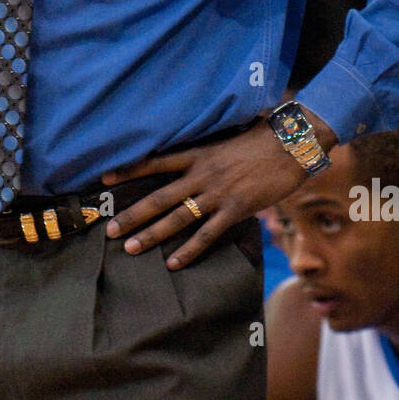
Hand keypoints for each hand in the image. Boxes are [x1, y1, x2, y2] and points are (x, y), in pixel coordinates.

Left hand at [101, 110, 334, 268]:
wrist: (293, 144)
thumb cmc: (264, 137)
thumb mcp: (230, 136)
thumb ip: (211, 147)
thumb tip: (199, 150)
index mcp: (199, 153)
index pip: (155, 162)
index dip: (128, 170)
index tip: (104, 180)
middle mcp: (202, 175)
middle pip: (159, 197)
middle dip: (132, 215)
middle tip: (110, 230)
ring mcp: (218, 194)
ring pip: (177, 218)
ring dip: (152, 235)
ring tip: (130, 248)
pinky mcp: (236, 210)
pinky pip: (207, 234)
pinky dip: (188, 250)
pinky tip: (173, 263)